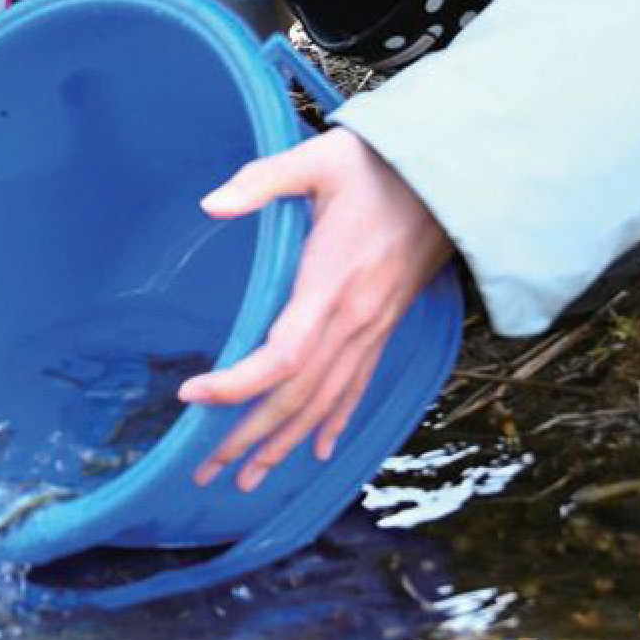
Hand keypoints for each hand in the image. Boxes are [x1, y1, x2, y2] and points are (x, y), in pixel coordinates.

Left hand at [180, 127, 451, 492]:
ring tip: (248, 479)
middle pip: (295, 397)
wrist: (449, 180)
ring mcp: (371, 331)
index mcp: (330, 286)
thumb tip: (210, 204)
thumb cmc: (378, 167)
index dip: (237, 385)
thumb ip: (262, 181)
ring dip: (284, 445)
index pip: (281, 357)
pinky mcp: (383, 329)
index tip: (191, 397)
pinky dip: (334, 423)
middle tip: (206, 471)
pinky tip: (318, 451)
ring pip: (324, 403)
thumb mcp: (318, 160)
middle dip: (248, 438)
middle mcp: (352, 322)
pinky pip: (357, 388)